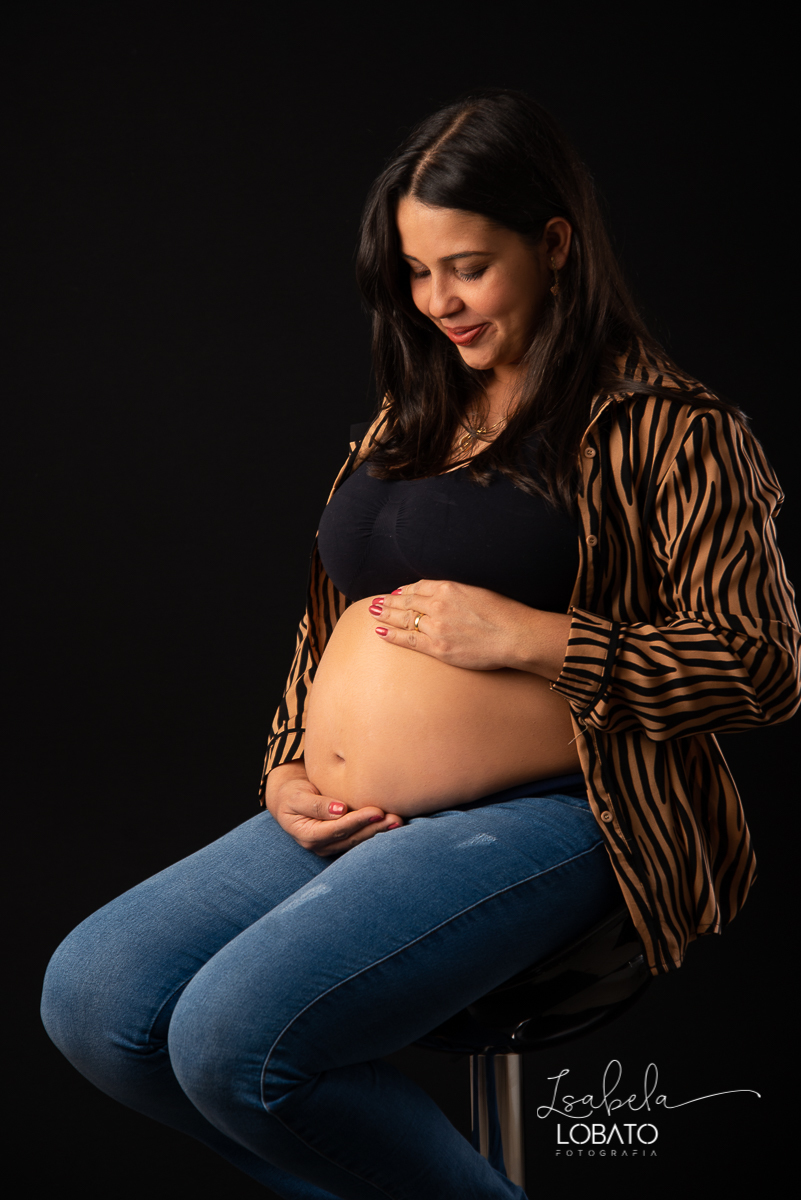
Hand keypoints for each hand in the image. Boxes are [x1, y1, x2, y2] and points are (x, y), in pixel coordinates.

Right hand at [264, 761, 402, 856]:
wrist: (288, 800)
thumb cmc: (292, 795)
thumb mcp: (297, 796)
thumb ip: (316, 804)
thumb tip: (340, 809)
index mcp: (308, 836)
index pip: (337, 829)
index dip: (357, 821)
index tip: (377, 811)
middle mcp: (320, 846)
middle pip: (351, 839)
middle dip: (374, 829)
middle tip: (395, 818)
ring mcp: (331, 847)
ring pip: (358, 842)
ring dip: (379, 833)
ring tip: (398, 822)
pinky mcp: (340, 842)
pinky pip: (359, 839)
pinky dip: (375, 832)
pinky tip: (391, 826)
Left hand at [369, 580, 571, 677]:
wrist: (516, 635)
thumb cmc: (505, 614)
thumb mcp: (478, 591)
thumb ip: (457, 592)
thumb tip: (444, 594)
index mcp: (449, 587)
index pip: (418, 587)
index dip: (405, 590)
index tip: (396, 592)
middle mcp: (438, 605)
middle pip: (406, 602)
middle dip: (388, 602)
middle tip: (375, 602)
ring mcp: (436, 627)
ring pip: (403, 619)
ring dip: (385, 616)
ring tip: (373, 613)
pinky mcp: (438, 647)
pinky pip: (408, 640)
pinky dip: (392, 635)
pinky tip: (380, 632)